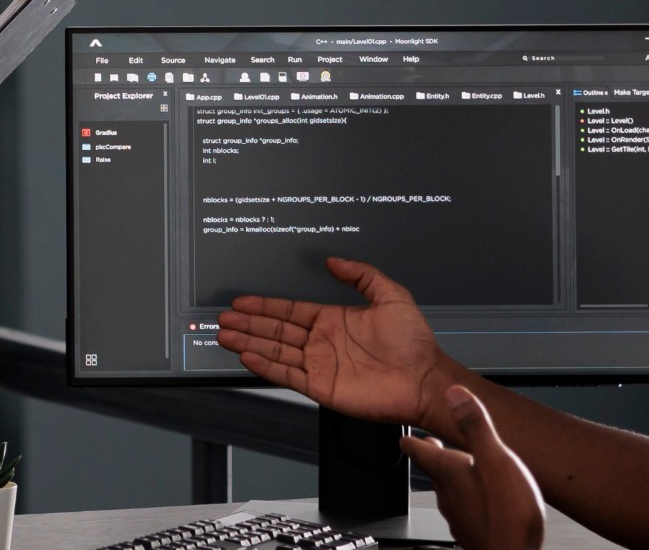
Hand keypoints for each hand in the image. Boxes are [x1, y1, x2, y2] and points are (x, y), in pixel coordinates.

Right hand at [215, 257, 448, 427]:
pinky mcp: (321, 387)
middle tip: (224, 318)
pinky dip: (266, 366)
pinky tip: (247, 357)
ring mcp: (319, 366)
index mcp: (333, 321)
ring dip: (249, 343)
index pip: (290, 311)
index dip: (264, 306)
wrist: (425, 380)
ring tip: (225, 336)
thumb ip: (361, 275)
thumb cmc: (414, 343)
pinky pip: (287, 375)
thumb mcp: (391, 296)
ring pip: (275, 352)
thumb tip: (334, 260)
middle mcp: (322, 343)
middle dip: (248, 324)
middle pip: (275, 331)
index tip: (242, 301)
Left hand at [400, 386, 545, 549]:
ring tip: (456, 468)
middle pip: (433, 470)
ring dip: (450, 477)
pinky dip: (467, 499)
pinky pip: (465, 510)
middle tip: (428, 445)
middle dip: (431, 456)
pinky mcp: (474, 533)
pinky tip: (478, 501)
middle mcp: (449, 494)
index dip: (410, 439)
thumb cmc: (505, 515)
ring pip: (448, 491)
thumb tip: (454, 393)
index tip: (403, 434)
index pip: (419, 450)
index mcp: (449, 472)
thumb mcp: (495, 460)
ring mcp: (460, 516)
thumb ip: (475, 427)